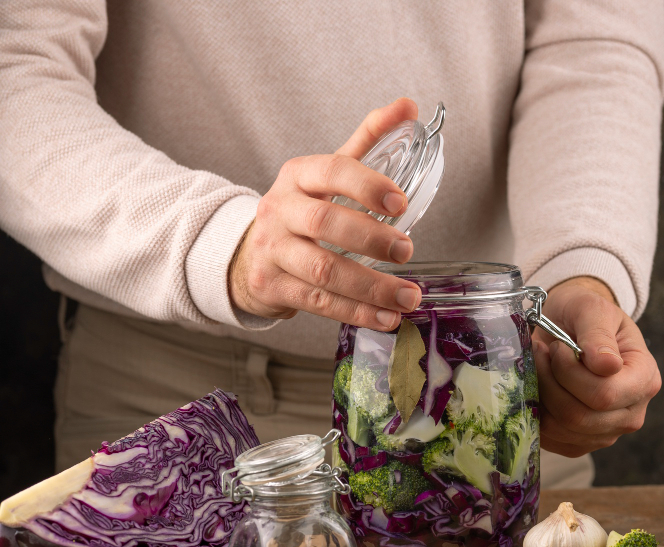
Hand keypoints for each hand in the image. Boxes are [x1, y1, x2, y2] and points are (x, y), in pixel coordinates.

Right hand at [228, 98, 423, 330]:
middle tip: (407, 251)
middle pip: (325, 222)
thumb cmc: (301, 211)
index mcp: (298, 176)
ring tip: (408, 296)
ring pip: (324, 271)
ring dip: (371, 287)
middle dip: (372, 238)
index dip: (367, 185)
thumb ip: (368, 140)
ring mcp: (273, 251)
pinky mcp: (273, 287)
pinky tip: (387, 318)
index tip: (401, 203)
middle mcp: (280, 210)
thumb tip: (409, 106)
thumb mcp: (327, 172)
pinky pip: (319, 303)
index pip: (331, 171)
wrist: (248, 254)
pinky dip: (357, 312)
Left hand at [533, 277, 661, 456]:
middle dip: (550, 383)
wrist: (571, 327)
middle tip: (541, 354)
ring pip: (562, 428)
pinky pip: (552, 439)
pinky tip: (538, 388)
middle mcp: (632, 412)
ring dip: (540, 395)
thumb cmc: (585, 315)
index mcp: (644, 379)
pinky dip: (536, 414)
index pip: (605, 394)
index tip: (558, 347)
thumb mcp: (593, 309)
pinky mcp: (581, 443)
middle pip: (581, 416)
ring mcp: (607, 432)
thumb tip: (607, 366)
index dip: (570, 373)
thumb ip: (599, 334)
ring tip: (538, 367)